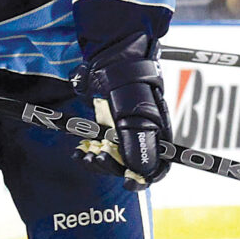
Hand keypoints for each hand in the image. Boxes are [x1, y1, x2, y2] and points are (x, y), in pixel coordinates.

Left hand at [70, 33, 171, 189]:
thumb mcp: (135, 114)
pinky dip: (90, 152)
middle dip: (112, 168)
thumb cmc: (128, 81)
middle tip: (96, 159)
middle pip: (132, 166)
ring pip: (114, 159)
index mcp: (157, 132)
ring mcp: (125, 130)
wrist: (109, 57)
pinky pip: (101, 147)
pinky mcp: (108, 125)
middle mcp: (144, 134)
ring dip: (98, 162)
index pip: (159, 166)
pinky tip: (80, 151)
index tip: (125, 181)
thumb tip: (141, 173)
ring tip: (85, 156)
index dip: (144, 177)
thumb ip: (141, 145)